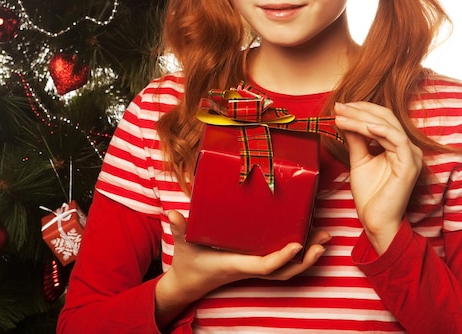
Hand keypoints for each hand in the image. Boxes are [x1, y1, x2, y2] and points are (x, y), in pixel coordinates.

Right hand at [155, 210, 329, 327]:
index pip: (264, 266)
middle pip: (284, 270)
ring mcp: (253, 267)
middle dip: (306, 258)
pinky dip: (296, 254)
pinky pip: (280, 262)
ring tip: (323, 237)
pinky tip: (305, 238)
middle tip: (323, 238)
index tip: (298, 245)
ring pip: (286, 268)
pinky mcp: (253, 263)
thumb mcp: (182, 244)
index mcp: (235, 264)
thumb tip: (172, 214)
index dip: (283, 258)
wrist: (188, 282)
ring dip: (307, 255)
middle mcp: (249, 268)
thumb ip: (180, 229)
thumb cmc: (187, 262)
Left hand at [334, 101, 422, 253]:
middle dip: (359, 110)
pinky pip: (397, 140)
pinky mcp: (409, 165)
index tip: (339, 107)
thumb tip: (344, 118)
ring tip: (341, 116)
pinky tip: (364, 126)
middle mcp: (406, 148)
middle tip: (338, 107)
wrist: (375, 220)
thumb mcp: (358, 159)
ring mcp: (410, 156)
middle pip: (384, 117)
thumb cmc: (369, 193)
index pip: (381, 117)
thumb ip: (355, 139)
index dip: (360, 109)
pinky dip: (380, 130)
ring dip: (361, 118)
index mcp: (396, 145)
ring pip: (387, 125)